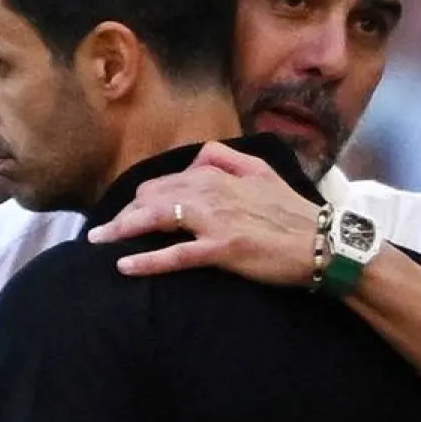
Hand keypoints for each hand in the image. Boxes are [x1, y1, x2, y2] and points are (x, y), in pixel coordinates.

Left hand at [87, 141, 320, 285]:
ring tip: (98, 242)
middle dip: (124, 213)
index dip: (142, 196)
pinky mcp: (222, 249)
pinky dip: (147, 260)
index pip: (166, 180)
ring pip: (157, 219)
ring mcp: (216, 220)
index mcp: (219, 173)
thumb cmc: (292, 211)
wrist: (322, 242)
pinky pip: (176, 254)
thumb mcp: (262, 171)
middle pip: (153, 197)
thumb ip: (227, 158)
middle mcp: (212, 191)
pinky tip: (124, 265)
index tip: (127, 210)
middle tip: (101, 231)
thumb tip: (198, 156)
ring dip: (123, 230)